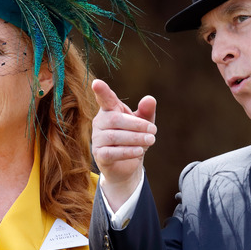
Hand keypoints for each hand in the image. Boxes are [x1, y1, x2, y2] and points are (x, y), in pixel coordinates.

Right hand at [91, 79, 156, 210]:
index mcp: (109, 110)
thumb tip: (150, 99)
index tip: (96, 83)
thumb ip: (146, 111)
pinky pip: (112, 152)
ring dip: (135, 138)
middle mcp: (99, 122)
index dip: (101, 91)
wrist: (127, 165)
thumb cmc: (134, 137)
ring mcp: (97, 139)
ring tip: (151, 140)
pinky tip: (139, 151)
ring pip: (114, 136)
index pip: (105, 99)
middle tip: (154, 130)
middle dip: (137, 125)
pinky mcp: (99, 155)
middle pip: (115, 119)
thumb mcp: (144, 123)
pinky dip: (127, 151)